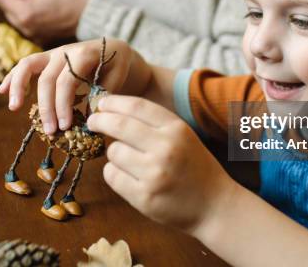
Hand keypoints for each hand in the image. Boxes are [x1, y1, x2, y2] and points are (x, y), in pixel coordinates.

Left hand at [0, 0, 91, 42]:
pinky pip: (27, 26)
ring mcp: (34, 34)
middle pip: (7, 12)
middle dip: (5, 2)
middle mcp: (26, 27)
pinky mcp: (42, 37)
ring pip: (17, 19)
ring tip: (20, 0)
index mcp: (23, 12)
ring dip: (16, 10)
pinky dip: (27, 17)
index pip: (0, 0)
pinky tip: (34, 10)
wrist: (89, 13)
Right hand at [0, 38, 143, 133]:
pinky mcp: (46, 59)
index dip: (64, 104)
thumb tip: (89, 119)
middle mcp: (65, 51)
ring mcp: (53, 53)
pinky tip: (2, 91)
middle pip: (47, 79)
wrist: (114, 48)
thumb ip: (102, 95)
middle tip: (51, 131)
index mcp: (84, 54)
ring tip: (14, 107)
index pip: (67, 80)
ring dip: (18, 86)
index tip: (66, 126)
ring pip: (28, 65)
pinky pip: (25, 65)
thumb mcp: (117, 77)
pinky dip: (13, 77)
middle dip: (47, 107)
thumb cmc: (117, 66)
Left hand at [87, 95, 236, 234]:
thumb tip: (112, 110)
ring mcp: (154, 173)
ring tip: (127, 160)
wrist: (214, 205)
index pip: (137, 106)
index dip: (114, 102)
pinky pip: (112, 176)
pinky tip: (127, 176)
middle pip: (119, 125)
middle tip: (93, 121)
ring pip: (113, 152)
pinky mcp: (144, 196)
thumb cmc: (194, 167)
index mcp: (176, 129)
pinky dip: (114, 173)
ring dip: (113, 154)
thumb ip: (153, 124)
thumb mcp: (183, 136)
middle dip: (100, 120)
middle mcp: (165, 148)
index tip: (101, 104)